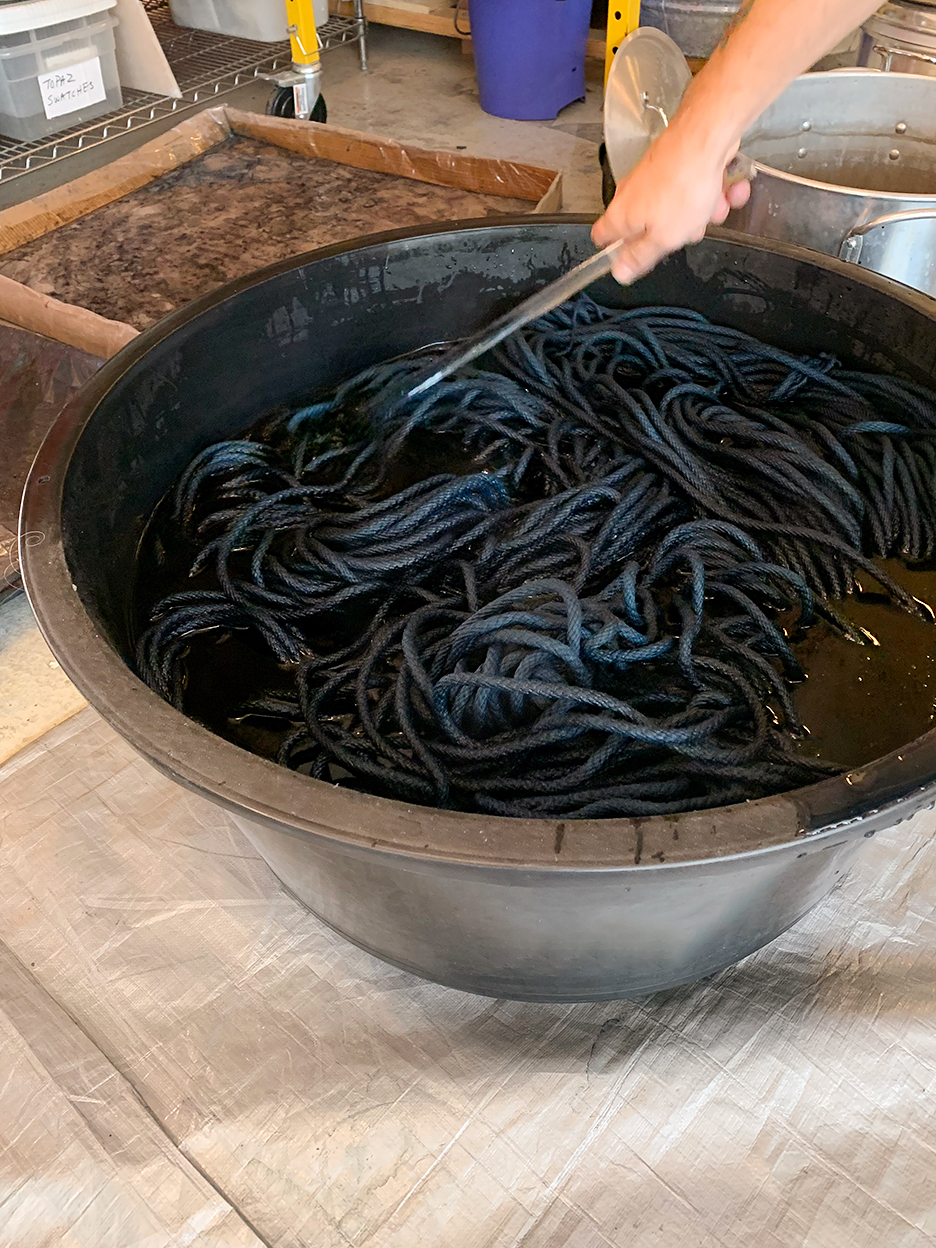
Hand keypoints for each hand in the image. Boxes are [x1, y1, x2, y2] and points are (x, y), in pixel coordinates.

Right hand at [592, 129, 751, 283]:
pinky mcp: (675, 162)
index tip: (634, 256)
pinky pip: (692, 186)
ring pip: (677, 207)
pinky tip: (724, 186)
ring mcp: (654, 177)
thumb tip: (620, 272)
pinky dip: (711, 189)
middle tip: (689, 230)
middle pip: (648, 226)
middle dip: (674, 232)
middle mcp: (632, 194)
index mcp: (621, 216)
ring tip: (714, 204)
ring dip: (701, 211)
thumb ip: (641, 257)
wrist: (706, 137)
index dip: (615, 250)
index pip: (602, 237)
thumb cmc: (683, 187)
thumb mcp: (664, 238)